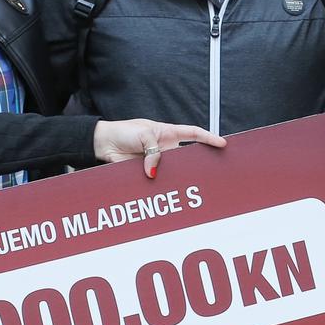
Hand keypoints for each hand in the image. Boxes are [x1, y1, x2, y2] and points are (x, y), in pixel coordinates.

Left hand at [92, 120, 224, 177]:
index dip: (209, 138)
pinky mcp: (146, 173)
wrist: (103, 143)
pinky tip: (166, 192)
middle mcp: (165, 148)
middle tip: (211, 171)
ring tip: (189, 186)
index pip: (194, 134)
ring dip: (178, 178)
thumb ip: (153, 151)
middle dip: (198, 163)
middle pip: (187, 156)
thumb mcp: (143, 134)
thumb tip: (154, 172)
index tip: (222, 144)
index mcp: (168, 132)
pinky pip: (157, 180)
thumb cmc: (123, 131)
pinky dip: (160, 186)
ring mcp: (157, 161)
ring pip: (173, 171)